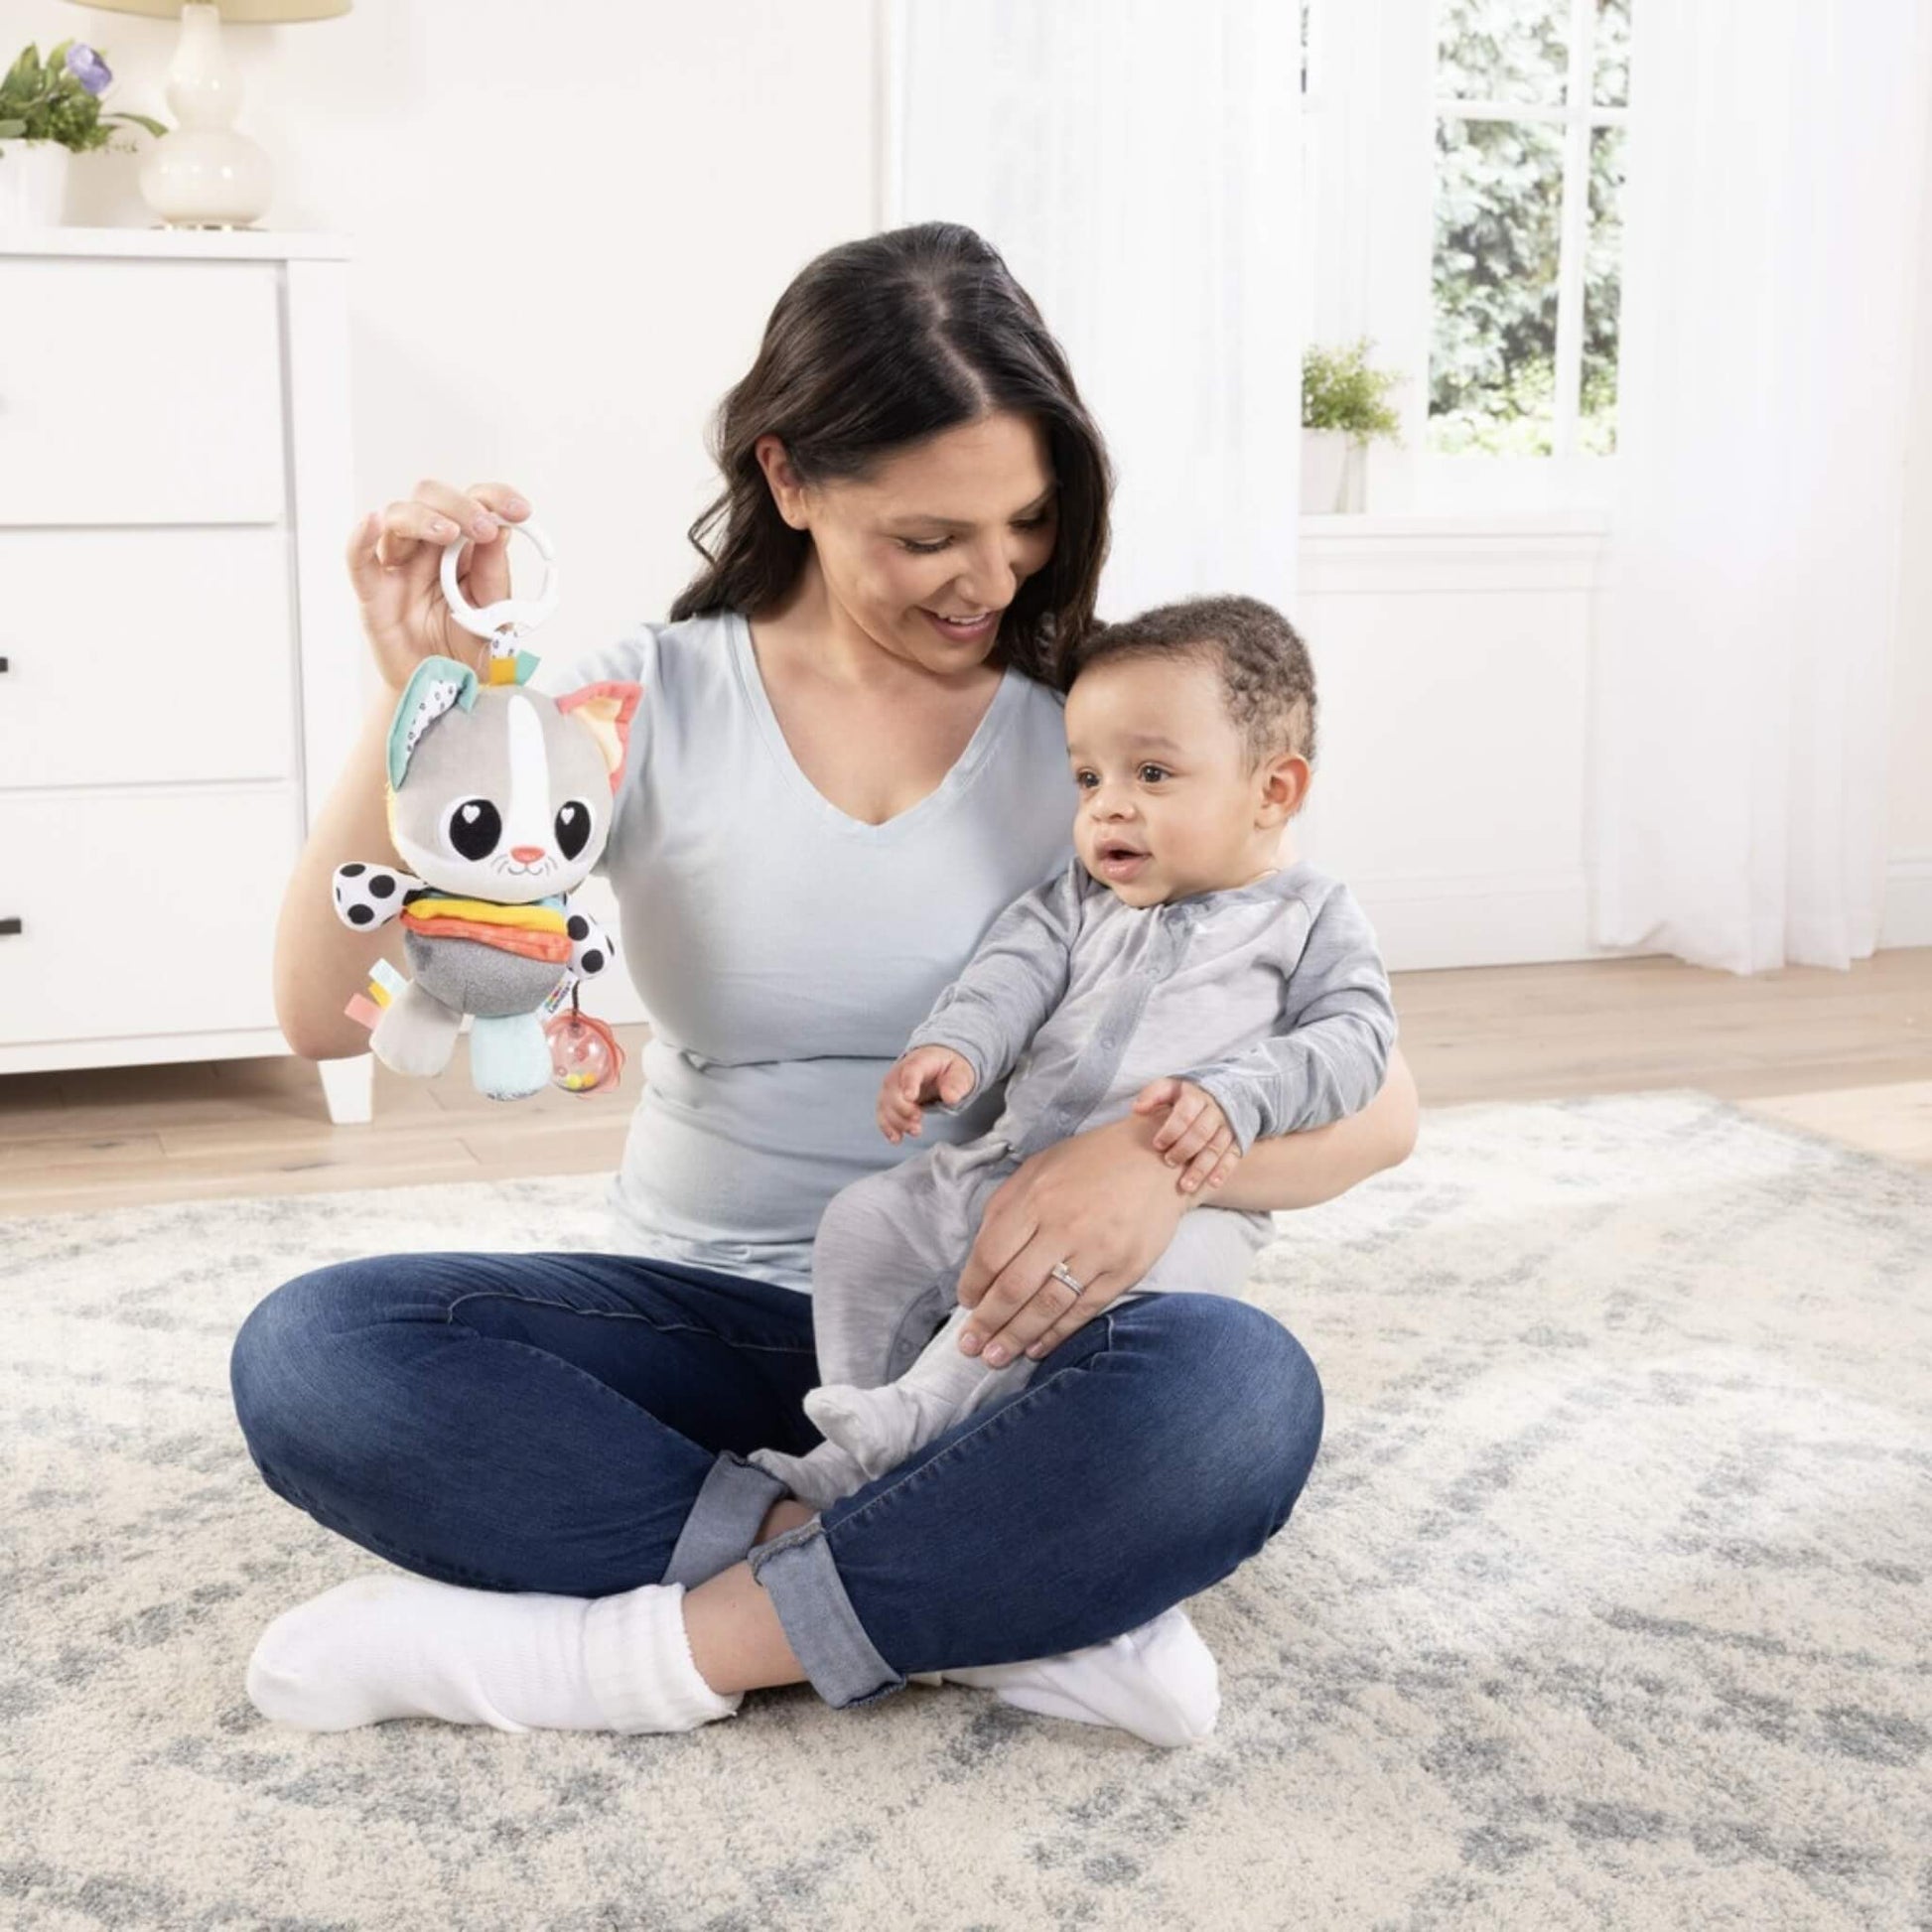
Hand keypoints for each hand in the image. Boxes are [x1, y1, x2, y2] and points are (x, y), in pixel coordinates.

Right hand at [346, 479, 532, 692]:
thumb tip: (501, 533)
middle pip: (431, 498)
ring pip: (398, 517)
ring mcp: (398, 567)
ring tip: (450, 534)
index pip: (474, 503)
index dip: (495, 498)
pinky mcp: (373, 592)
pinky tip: (374, 521)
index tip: (520, 510)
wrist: (447, 694)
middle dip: (461, 506)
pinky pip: (358, 558)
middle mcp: (428, 550)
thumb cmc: (469, 651)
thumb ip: (494, 578)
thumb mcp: (496, 616)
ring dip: (425, 517)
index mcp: (464, 549)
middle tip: (483, 529)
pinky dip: (361, 536)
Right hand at [878, 1046, 975, 1142]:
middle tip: (918, 1119)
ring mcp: (892, 1087)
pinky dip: (887, 1127)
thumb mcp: (960, 1072)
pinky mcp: (889, 1100)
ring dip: (896, 1121)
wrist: (937, 1064)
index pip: (911, 1071)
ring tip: (915, 1131)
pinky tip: (897, 1138)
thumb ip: (956, 1084)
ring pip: (885, 1104)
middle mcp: (900, 1073)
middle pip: (893, 1090)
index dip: (909, 1084)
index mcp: (919, 1062)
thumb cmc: (947, 1068)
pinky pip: (883, 1114)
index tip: (910, 1097)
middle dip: (902, 1108)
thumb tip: (951, 1098)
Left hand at [954, 1111, 1191, 1366]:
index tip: (966, 1304)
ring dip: (1017, 1336)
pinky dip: (1057, 1334)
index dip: (973, 1285)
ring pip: (1048, 1305)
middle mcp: (1064, 1227)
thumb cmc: (1090, 1162)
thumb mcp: (1039, 1169)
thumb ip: (1007, 1209)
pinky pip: (1083, 1310)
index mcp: (1036, 1199)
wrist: (1156, 1160)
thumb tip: (982, 1260)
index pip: (991, 1253)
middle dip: (988, 1322)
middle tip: (970, 1346)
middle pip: (1015, 1287)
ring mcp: (1096, 1252)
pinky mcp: (1124, 1271)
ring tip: (996, 1358)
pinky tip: (1036, 1348)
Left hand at [1130, 1077, 1241, 1195]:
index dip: (1171, 1130)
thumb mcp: (1170, 1087)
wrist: (1222, 1095)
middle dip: (1184, 1150)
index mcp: (1197, 1097)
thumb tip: (1137, 1109)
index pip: (1185, 1114)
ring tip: (1185, 1186)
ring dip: (1201, 1168)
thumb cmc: (1186, 1096)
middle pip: (1201, 1133)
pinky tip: (1212, 1184)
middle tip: (1169, 1162)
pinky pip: (1233, 1156)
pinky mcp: (1237, 1141)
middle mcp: (1215, 1111)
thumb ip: (1153, 1095)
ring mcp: (1228, 1127)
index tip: (1157, 1145)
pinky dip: (1223, 1171)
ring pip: (1216, 1148)